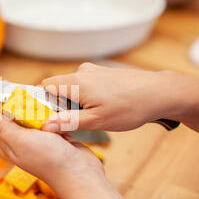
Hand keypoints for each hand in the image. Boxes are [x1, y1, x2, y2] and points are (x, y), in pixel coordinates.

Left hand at [0, 102, 103, 188]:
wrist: (80, 174)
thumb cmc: (49, 160)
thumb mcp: (20, 141)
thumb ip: (2, 127)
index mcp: (9, 143)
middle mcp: (22, 141)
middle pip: (12, 115)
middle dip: (14, 100)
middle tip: (21, 89)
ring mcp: (40, 140)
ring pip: (31, 116)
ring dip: (34, 106)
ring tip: (39, 98)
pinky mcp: (55, 137)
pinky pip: (48, 120)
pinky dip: (50, 112)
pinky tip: (54, 108)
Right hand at [41, 63, 174, 132]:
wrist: (159, 93)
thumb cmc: (130, 107)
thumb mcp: (97, 121)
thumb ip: (68, 122)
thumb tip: (45, 126)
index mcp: (76, 82)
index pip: (44, 87)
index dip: (39, 103)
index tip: (42, 118)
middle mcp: (82, 72)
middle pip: (57, 88)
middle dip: (58, 106)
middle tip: (68, 125)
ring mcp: (93, 71)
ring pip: (72, 88)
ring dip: (73, 104)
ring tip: (89, 119)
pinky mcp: (102, 74)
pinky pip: (84, 86)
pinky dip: (85, 98)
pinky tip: (99, 110)